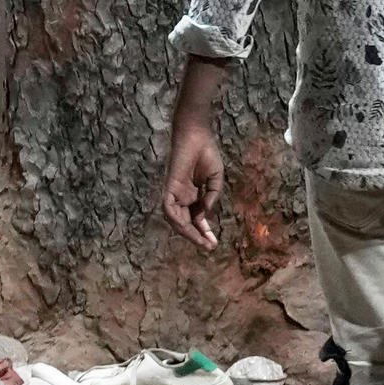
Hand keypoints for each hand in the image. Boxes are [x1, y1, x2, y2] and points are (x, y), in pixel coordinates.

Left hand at [161, 117, 228, 249]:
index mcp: (194, 197)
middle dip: (197, 237)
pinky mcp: (169, 187)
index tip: (214, 244)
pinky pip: (168, 207)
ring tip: (200, 241)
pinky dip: (175, 218)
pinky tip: (186, 227)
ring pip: (176, 220)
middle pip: (187, 223)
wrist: (197, 136)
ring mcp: (175, 193)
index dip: (205, 232)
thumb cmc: (206, 154)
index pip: (197, 220)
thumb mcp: (215, 180)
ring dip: (187, 232)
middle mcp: (183, 198)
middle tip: (209, 247)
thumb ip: (211, 197)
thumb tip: (205, 214)